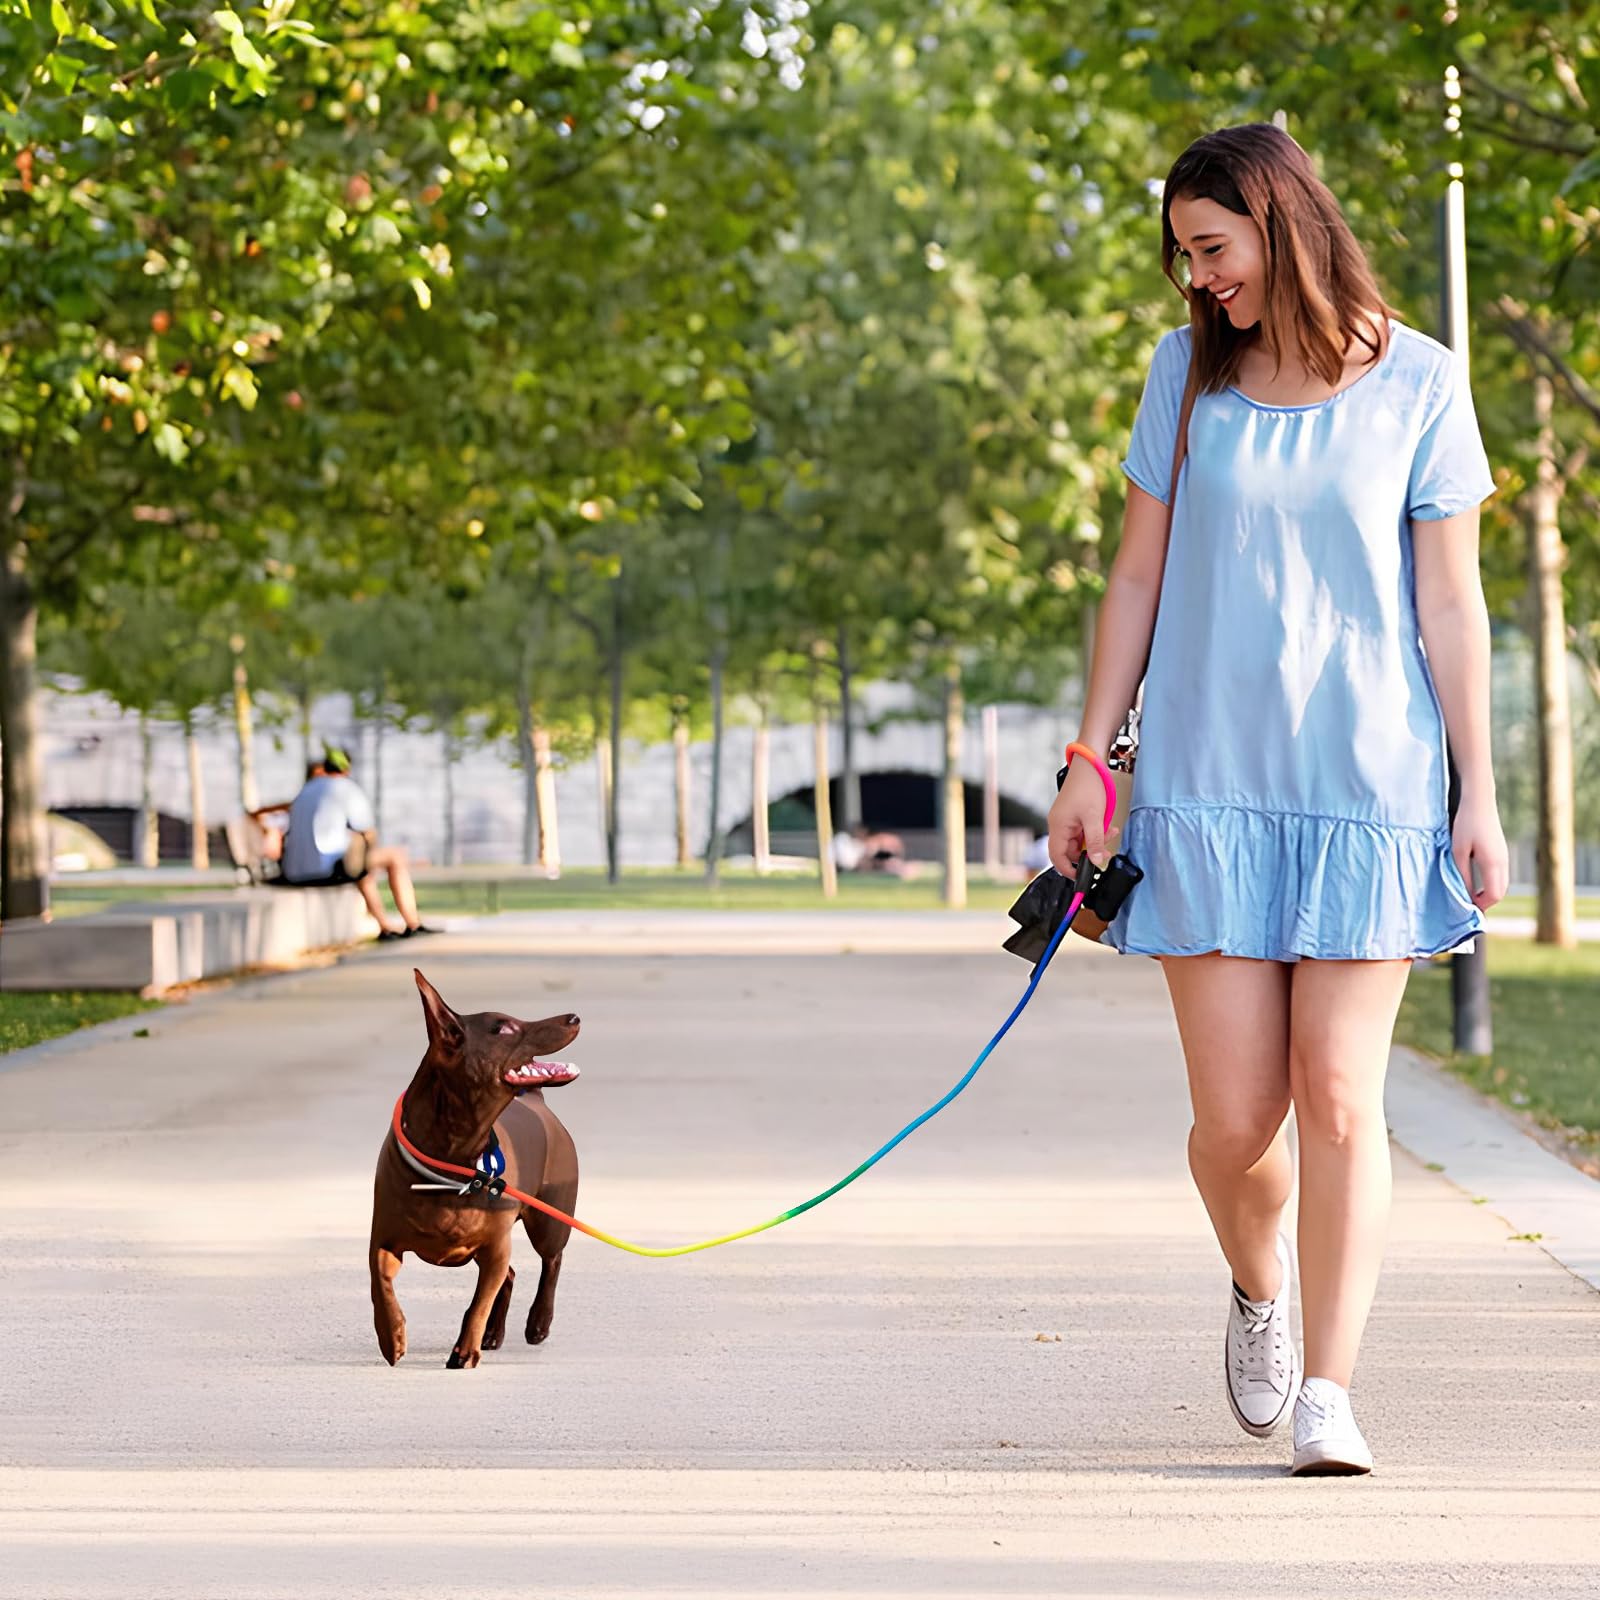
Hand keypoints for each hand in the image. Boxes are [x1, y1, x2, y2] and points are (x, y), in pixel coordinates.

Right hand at [1047, 757, 1118, 877]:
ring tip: (1110, 833)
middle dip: (1089, 853)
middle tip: (1105, 853)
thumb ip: (1096, 842)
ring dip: (1095, 841)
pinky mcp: (1074, 816)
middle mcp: (1059, 824)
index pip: (1057, 857)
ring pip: (1079, 841)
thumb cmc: (1088, 785)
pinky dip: (1095, 832)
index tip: (1081, 877)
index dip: (1067, 870)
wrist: (1089, 764)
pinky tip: (1107, 827)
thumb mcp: (1095, 817)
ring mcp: (1066, 820)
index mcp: (1058, 826)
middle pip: (1070, 850)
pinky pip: (1083, 831)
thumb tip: (1097, 861)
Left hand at [1451, 795, 1508, 911]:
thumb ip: (1462, 874)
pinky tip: (1476, 882)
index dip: (1481, 905)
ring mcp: (1505, 857)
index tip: (1465, 908)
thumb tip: (1464, 894)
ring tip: (1469, 895)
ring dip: (1488, 893)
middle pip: (1500, 892)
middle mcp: (1503, 862)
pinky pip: (1500, 875)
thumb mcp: (1458, 851)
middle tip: (1467, 905)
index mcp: (1493, 863)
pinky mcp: (1502, 852)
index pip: (1494, 895)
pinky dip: (1490, 883)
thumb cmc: (1466, 824)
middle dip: (1485, 901)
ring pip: (1501, 884)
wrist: (1480, 801)